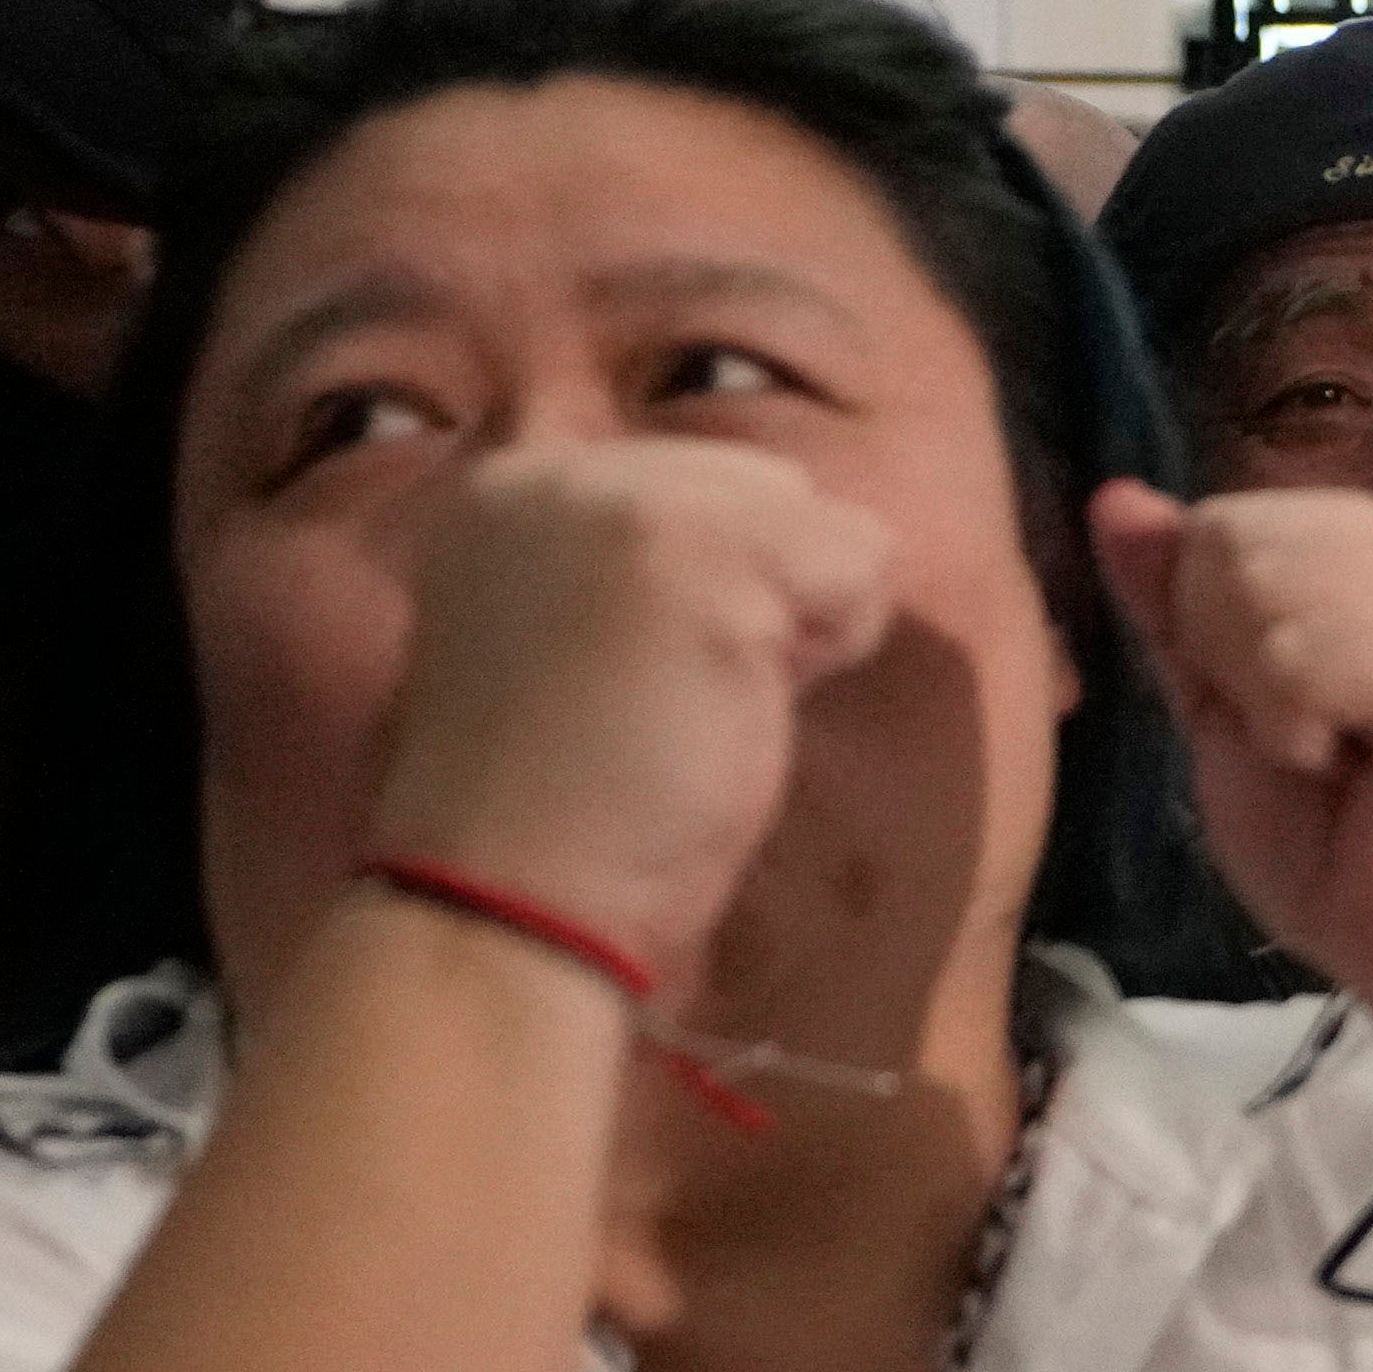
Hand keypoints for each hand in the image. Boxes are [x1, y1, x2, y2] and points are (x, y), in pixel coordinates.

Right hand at [358, 437, 901, 989]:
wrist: (508, 900)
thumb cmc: (559, 809)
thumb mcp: (568, 642)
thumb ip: (645, 572)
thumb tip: (797, 538)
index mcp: (508, 490)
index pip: (698, 479)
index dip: (716, 592)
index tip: (637, 681)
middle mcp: (558, 472)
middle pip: (768, 484)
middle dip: (764, 596)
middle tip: (675, 701)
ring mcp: (626, 502)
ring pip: (824, 520)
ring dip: (804, 625)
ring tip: (701, 705)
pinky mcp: (704, 557)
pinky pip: (864, 562)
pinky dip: (836, 646)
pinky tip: (743, 708)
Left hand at [1090, 482, 1372, 1132]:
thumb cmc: (1361, 866)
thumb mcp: (1238, 718)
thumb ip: (1184, 612)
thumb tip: (1116, 499)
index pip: (1234, 518)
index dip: (1217, 632)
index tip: (1297, 726)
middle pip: (1237, 536)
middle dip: (1234, 659)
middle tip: (1321, 749)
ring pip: (1260, 581)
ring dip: (1267, 696)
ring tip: (1343, 758)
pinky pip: (1302, 645)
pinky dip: (1296, 721)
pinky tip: (1359, 768)